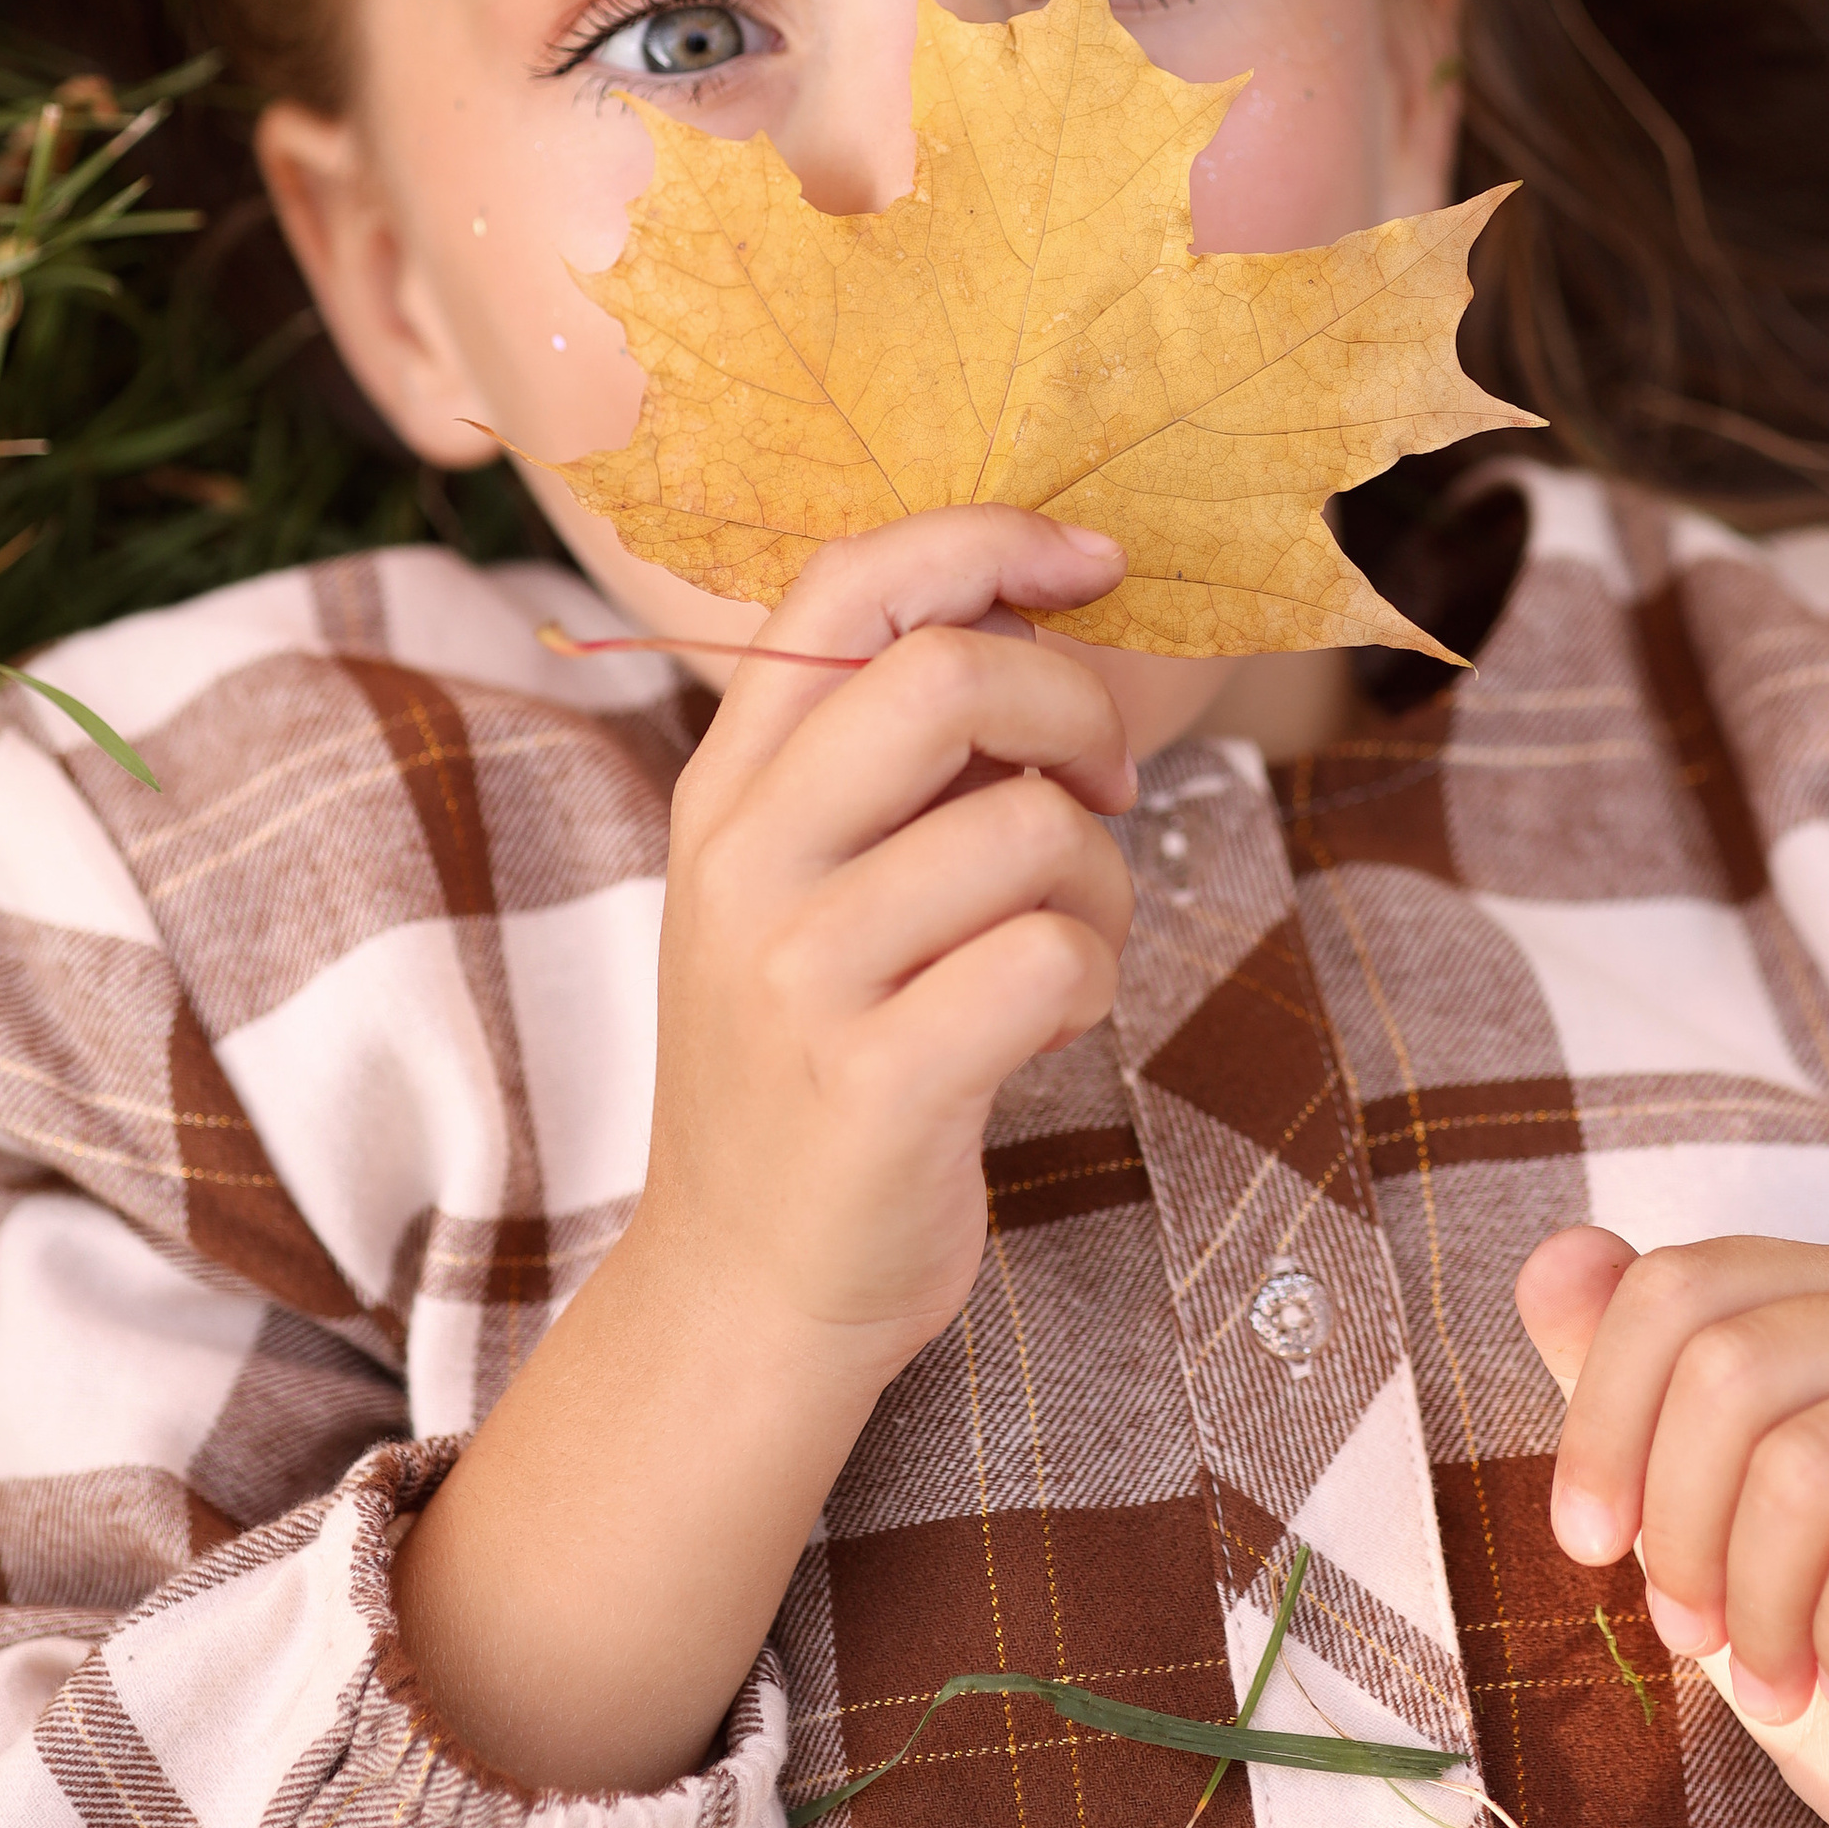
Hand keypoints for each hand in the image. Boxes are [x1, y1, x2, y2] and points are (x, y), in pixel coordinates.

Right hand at [633, 508, 1137, 1387]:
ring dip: (1098, 875)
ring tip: (1065, 938)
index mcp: (727, 788)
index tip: (1093, 563)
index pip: (847, 584)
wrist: (745, 1287)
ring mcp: (800, 975)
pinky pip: (1053, 958)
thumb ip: (883, 756)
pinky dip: (1092, 976)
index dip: (990, 541)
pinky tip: (1050, 1017)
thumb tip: (1034, 607)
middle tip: (1101, 786)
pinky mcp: (877, 1081)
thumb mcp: (801, 886)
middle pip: (949, 674)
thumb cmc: (814, 1061)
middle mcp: (745, 863)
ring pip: (1030, 826)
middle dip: (1076, 708)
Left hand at [1515, 1225, 1828, 1827]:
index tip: (1587, 1544)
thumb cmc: (1809, 1632)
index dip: (1604, 1421)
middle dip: (1680, 1530)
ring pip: (1811, 1465)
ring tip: (1776, 1681)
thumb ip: (1619, 1373)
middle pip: (1734, 1369)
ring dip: (1761, 1609)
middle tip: (1693, 1637)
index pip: (1681, 1286)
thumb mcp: (1683, 1504)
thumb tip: (1554, 1255)